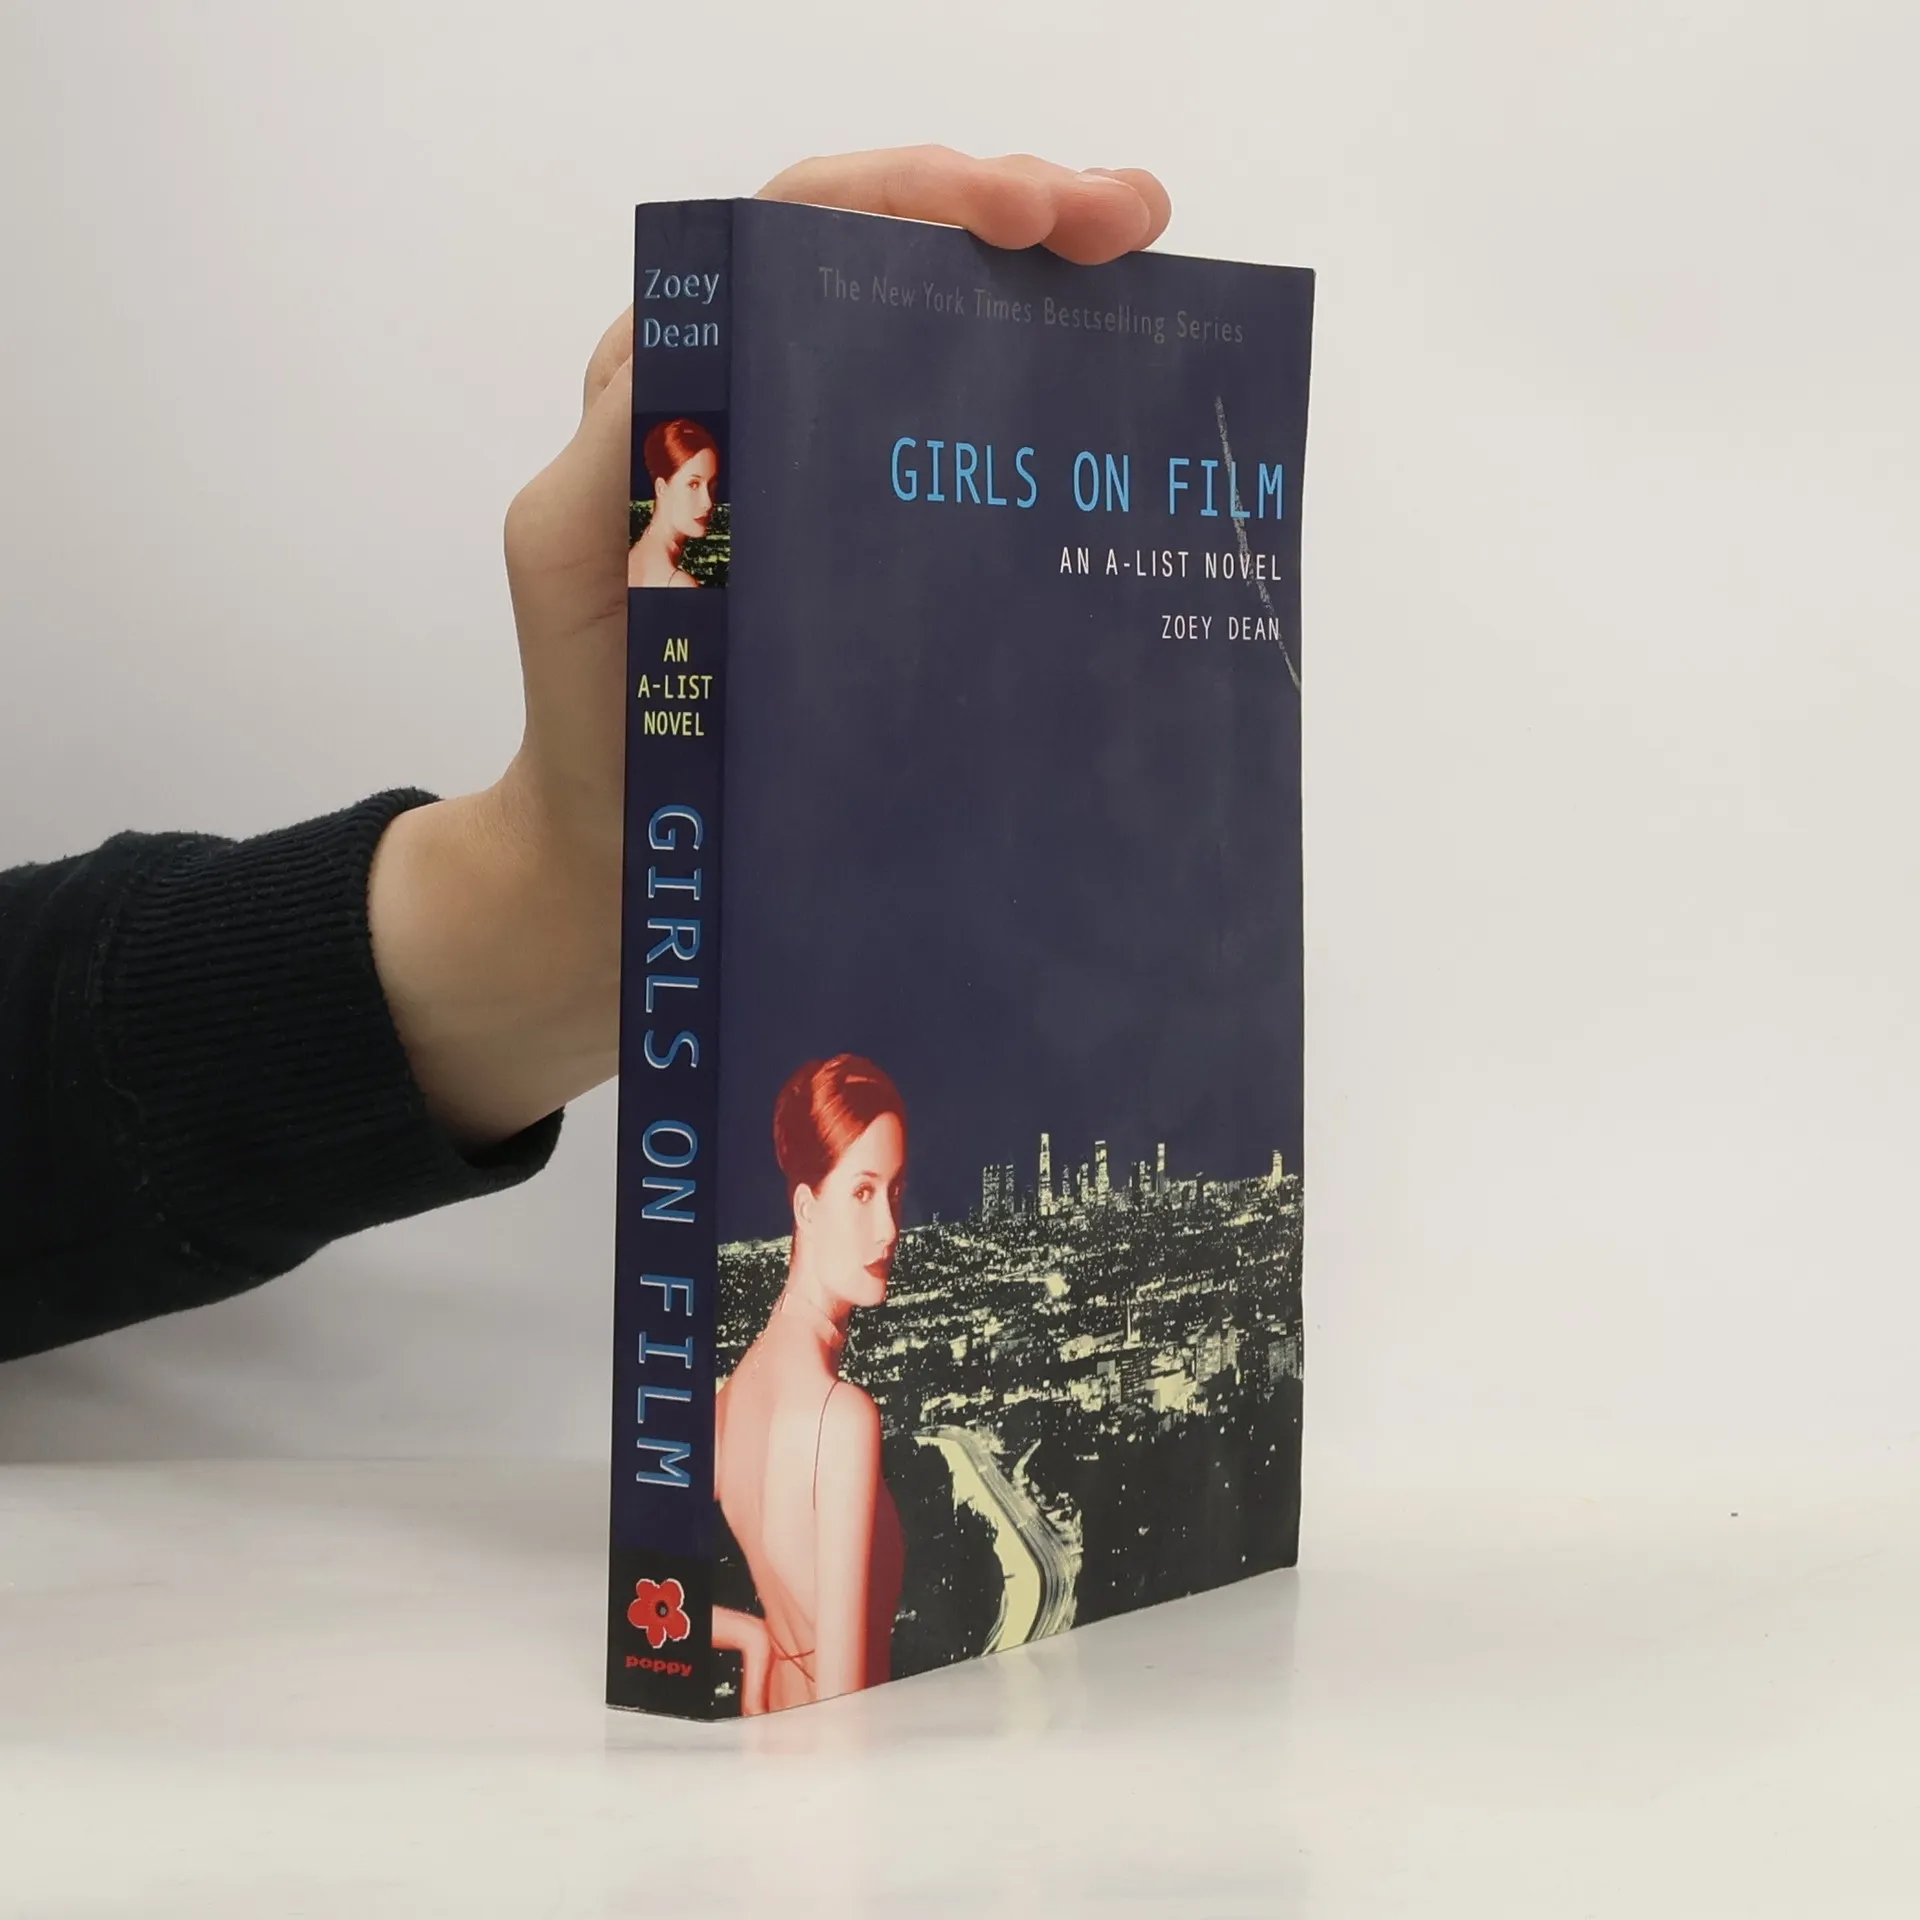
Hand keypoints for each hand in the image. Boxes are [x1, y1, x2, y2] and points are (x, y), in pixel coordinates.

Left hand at [368, 149, 1171, 1146]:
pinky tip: (1127, 396)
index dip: (910, 195)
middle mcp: (767, 409)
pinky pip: (967, 457)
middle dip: (1010, 207)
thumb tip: (711, 371)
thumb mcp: (583, 573)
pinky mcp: (883, 561)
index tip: (1018, 215)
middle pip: (892, 256)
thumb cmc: (600, 732)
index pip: (800, 232)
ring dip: (1045, 284)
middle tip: (1121, 223)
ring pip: (940, 337)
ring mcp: (837, 484)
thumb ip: (624, 466)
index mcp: (691, 389)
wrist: (634, 867)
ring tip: (1141, 259)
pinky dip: (1047, 401)